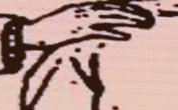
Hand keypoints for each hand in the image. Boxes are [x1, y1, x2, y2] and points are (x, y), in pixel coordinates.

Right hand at [23, 1, 153, 49]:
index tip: (140, 10)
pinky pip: (99, 31)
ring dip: (127, 20)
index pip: (108, 5)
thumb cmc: (50, 31)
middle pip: (112, 10)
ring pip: (109, 18)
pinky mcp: (77, 31)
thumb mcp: (69, 24)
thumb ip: (84, 23)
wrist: (29, 33)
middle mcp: (83, 11)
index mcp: (82, 8)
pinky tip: (126, 36)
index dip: (125, 7)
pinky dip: (113, 33)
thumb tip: (97, 28)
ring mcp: (80, 20)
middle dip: (131, 13)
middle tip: (148, 18)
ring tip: (143, 24)